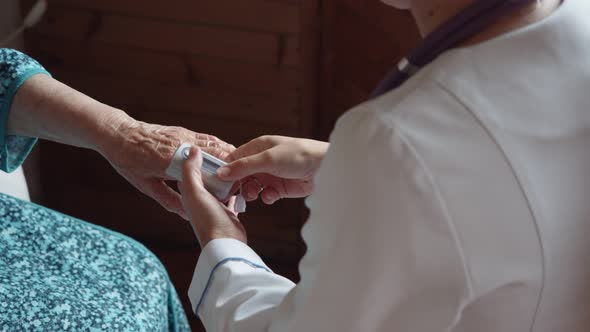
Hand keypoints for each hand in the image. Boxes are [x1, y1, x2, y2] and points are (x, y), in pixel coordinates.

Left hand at [99, 118, 234, 218]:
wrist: (117, 134)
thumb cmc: (128, 161)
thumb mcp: (146, 186)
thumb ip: (168, 200)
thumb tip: (186, 214)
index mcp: (171, 162)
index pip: (204, 169)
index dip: (221, 177)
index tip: (235, 186)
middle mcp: (180, 146)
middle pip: (214, 153)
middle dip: (231, 164)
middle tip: (244, 176)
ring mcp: (183, 136)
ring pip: (214, 143)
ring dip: (228, 154)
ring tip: (240, 166)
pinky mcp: (182, 131)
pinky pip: (206, 138)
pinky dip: (219, 145)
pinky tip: (226, 153)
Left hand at [179, 147, 245, 246]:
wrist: (225, 244)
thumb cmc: (207, 220)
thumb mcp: (195, 192)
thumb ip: (191, 171)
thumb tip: (191, 149)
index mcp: (189, 194)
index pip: (190, 171)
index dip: (196, 158)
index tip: (206, 145)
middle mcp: (200, 200)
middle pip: (207, 177)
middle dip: (214, 167)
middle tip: (226, 153)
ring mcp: (214, 206)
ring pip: (220, 186)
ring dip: (226, 177)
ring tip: (235, 165)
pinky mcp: (228, 212)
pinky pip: (232, 197)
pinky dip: (236, 190)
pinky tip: (242, 183)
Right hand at [217, 135, 327, 203]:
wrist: (325, 168)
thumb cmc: (299, 155)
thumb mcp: (267, 159)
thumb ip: (243, 167)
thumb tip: (221, 173)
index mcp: (258, 147)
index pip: (234, 158)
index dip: (226, 171)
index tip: (219, 183)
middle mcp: (263, 160)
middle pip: (242, 175)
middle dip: (238, 185)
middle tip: (236, 194)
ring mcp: (272, 174)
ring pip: (253, 186)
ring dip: (251, 192)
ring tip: (254, 195)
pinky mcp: (281, 187)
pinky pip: (266, 195)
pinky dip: (266, 197)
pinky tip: (271, 196)